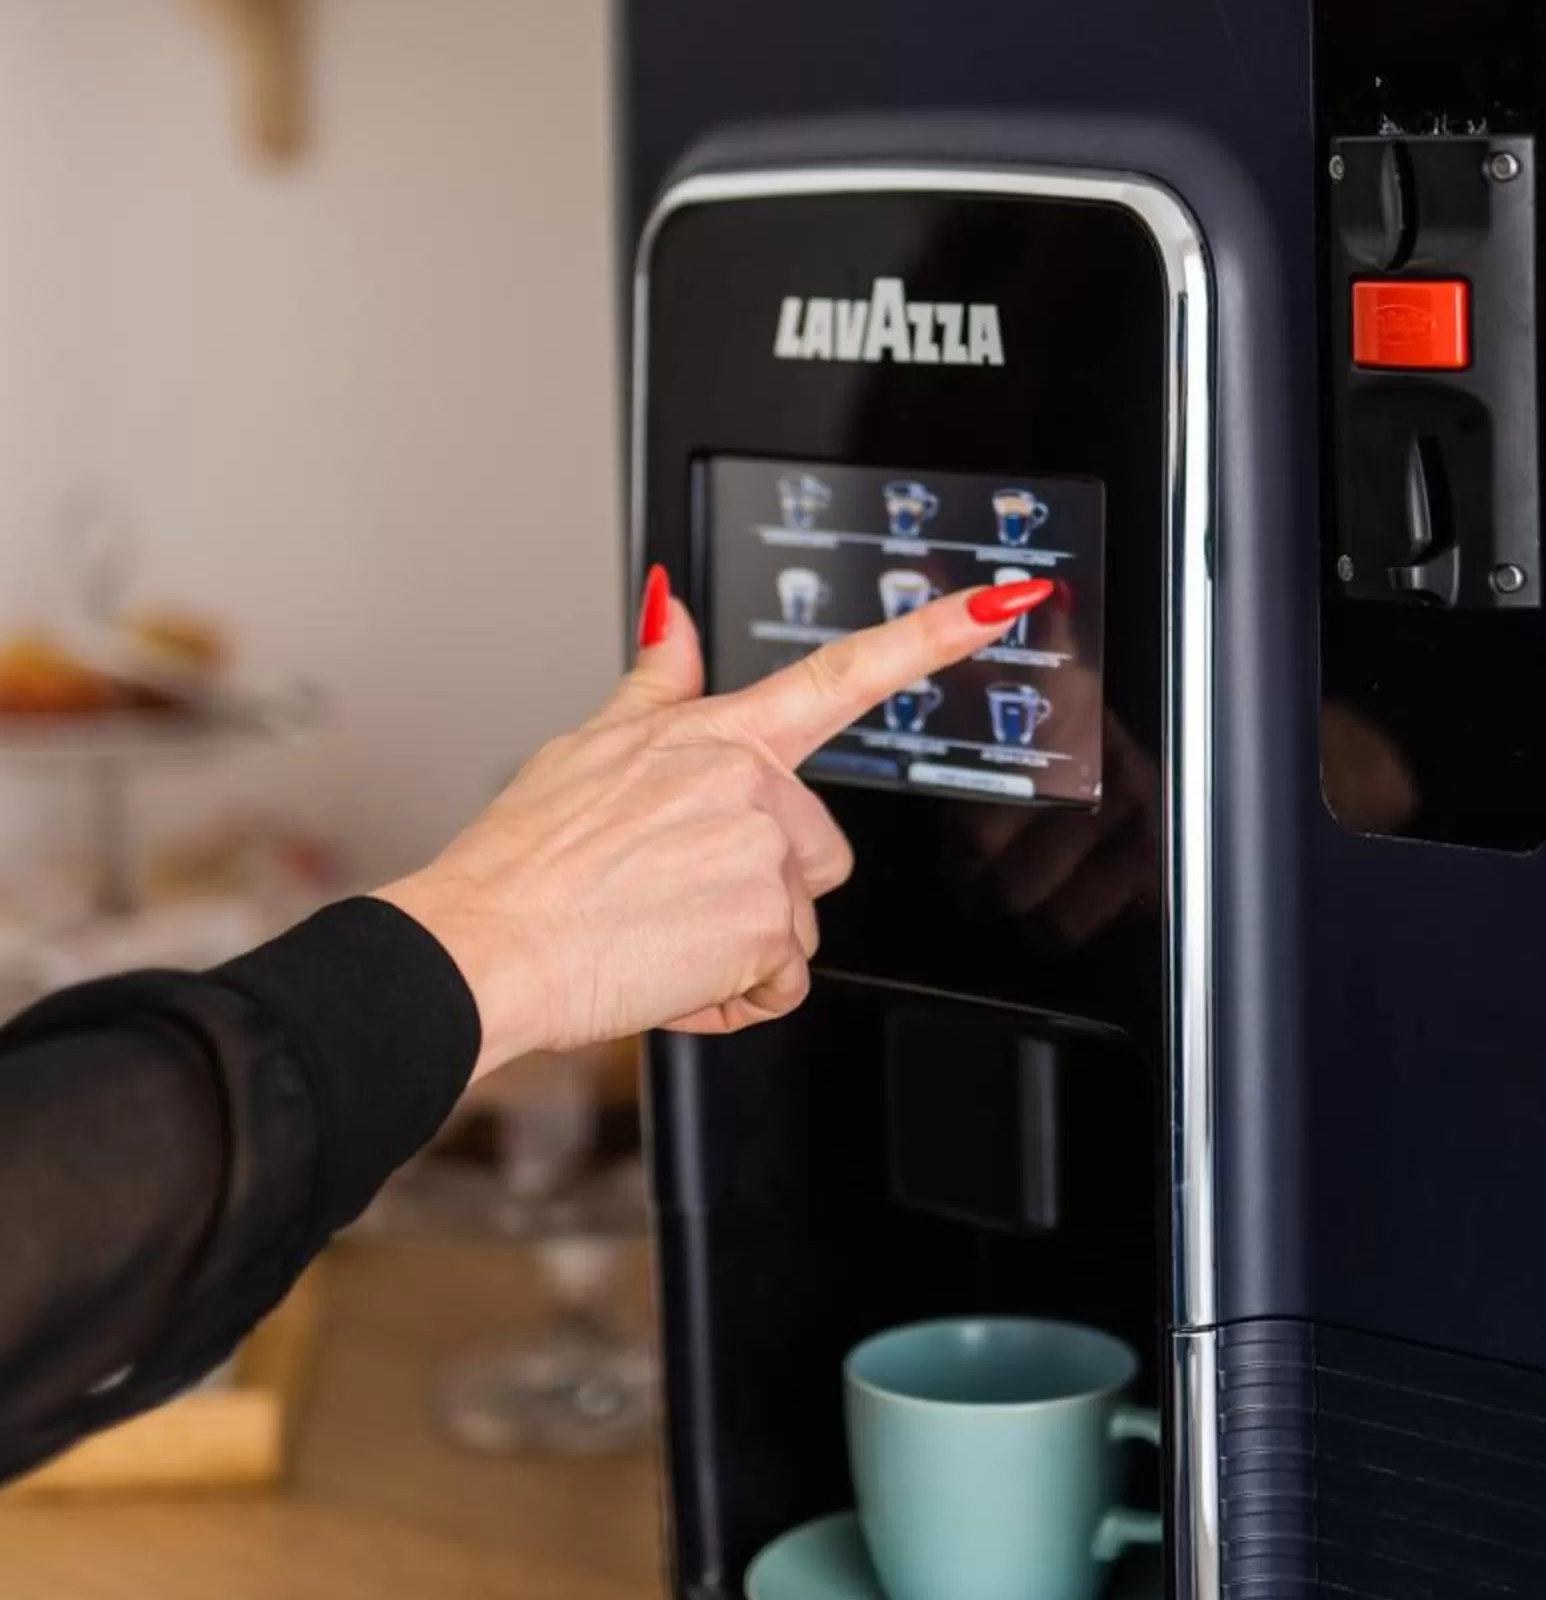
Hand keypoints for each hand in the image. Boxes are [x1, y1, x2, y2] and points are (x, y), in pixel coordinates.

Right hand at [378, 575, 1047, 1071]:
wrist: (486, 942)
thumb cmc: (524, 856)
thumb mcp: (586, 744)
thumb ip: (656, 682)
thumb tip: (670, 607)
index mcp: (720, 733)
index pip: (845, 671)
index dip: (934, 636)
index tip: (1005, 604)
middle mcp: (754, 785)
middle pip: (818, 848)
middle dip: (759, 885)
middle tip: (666, 896)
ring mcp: (764, 856)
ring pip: (797, 919)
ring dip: (741, 945)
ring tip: (654, 934)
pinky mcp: (764, 930)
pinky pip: (780, 981)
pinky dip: (731, 995)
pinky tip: (665, 973)